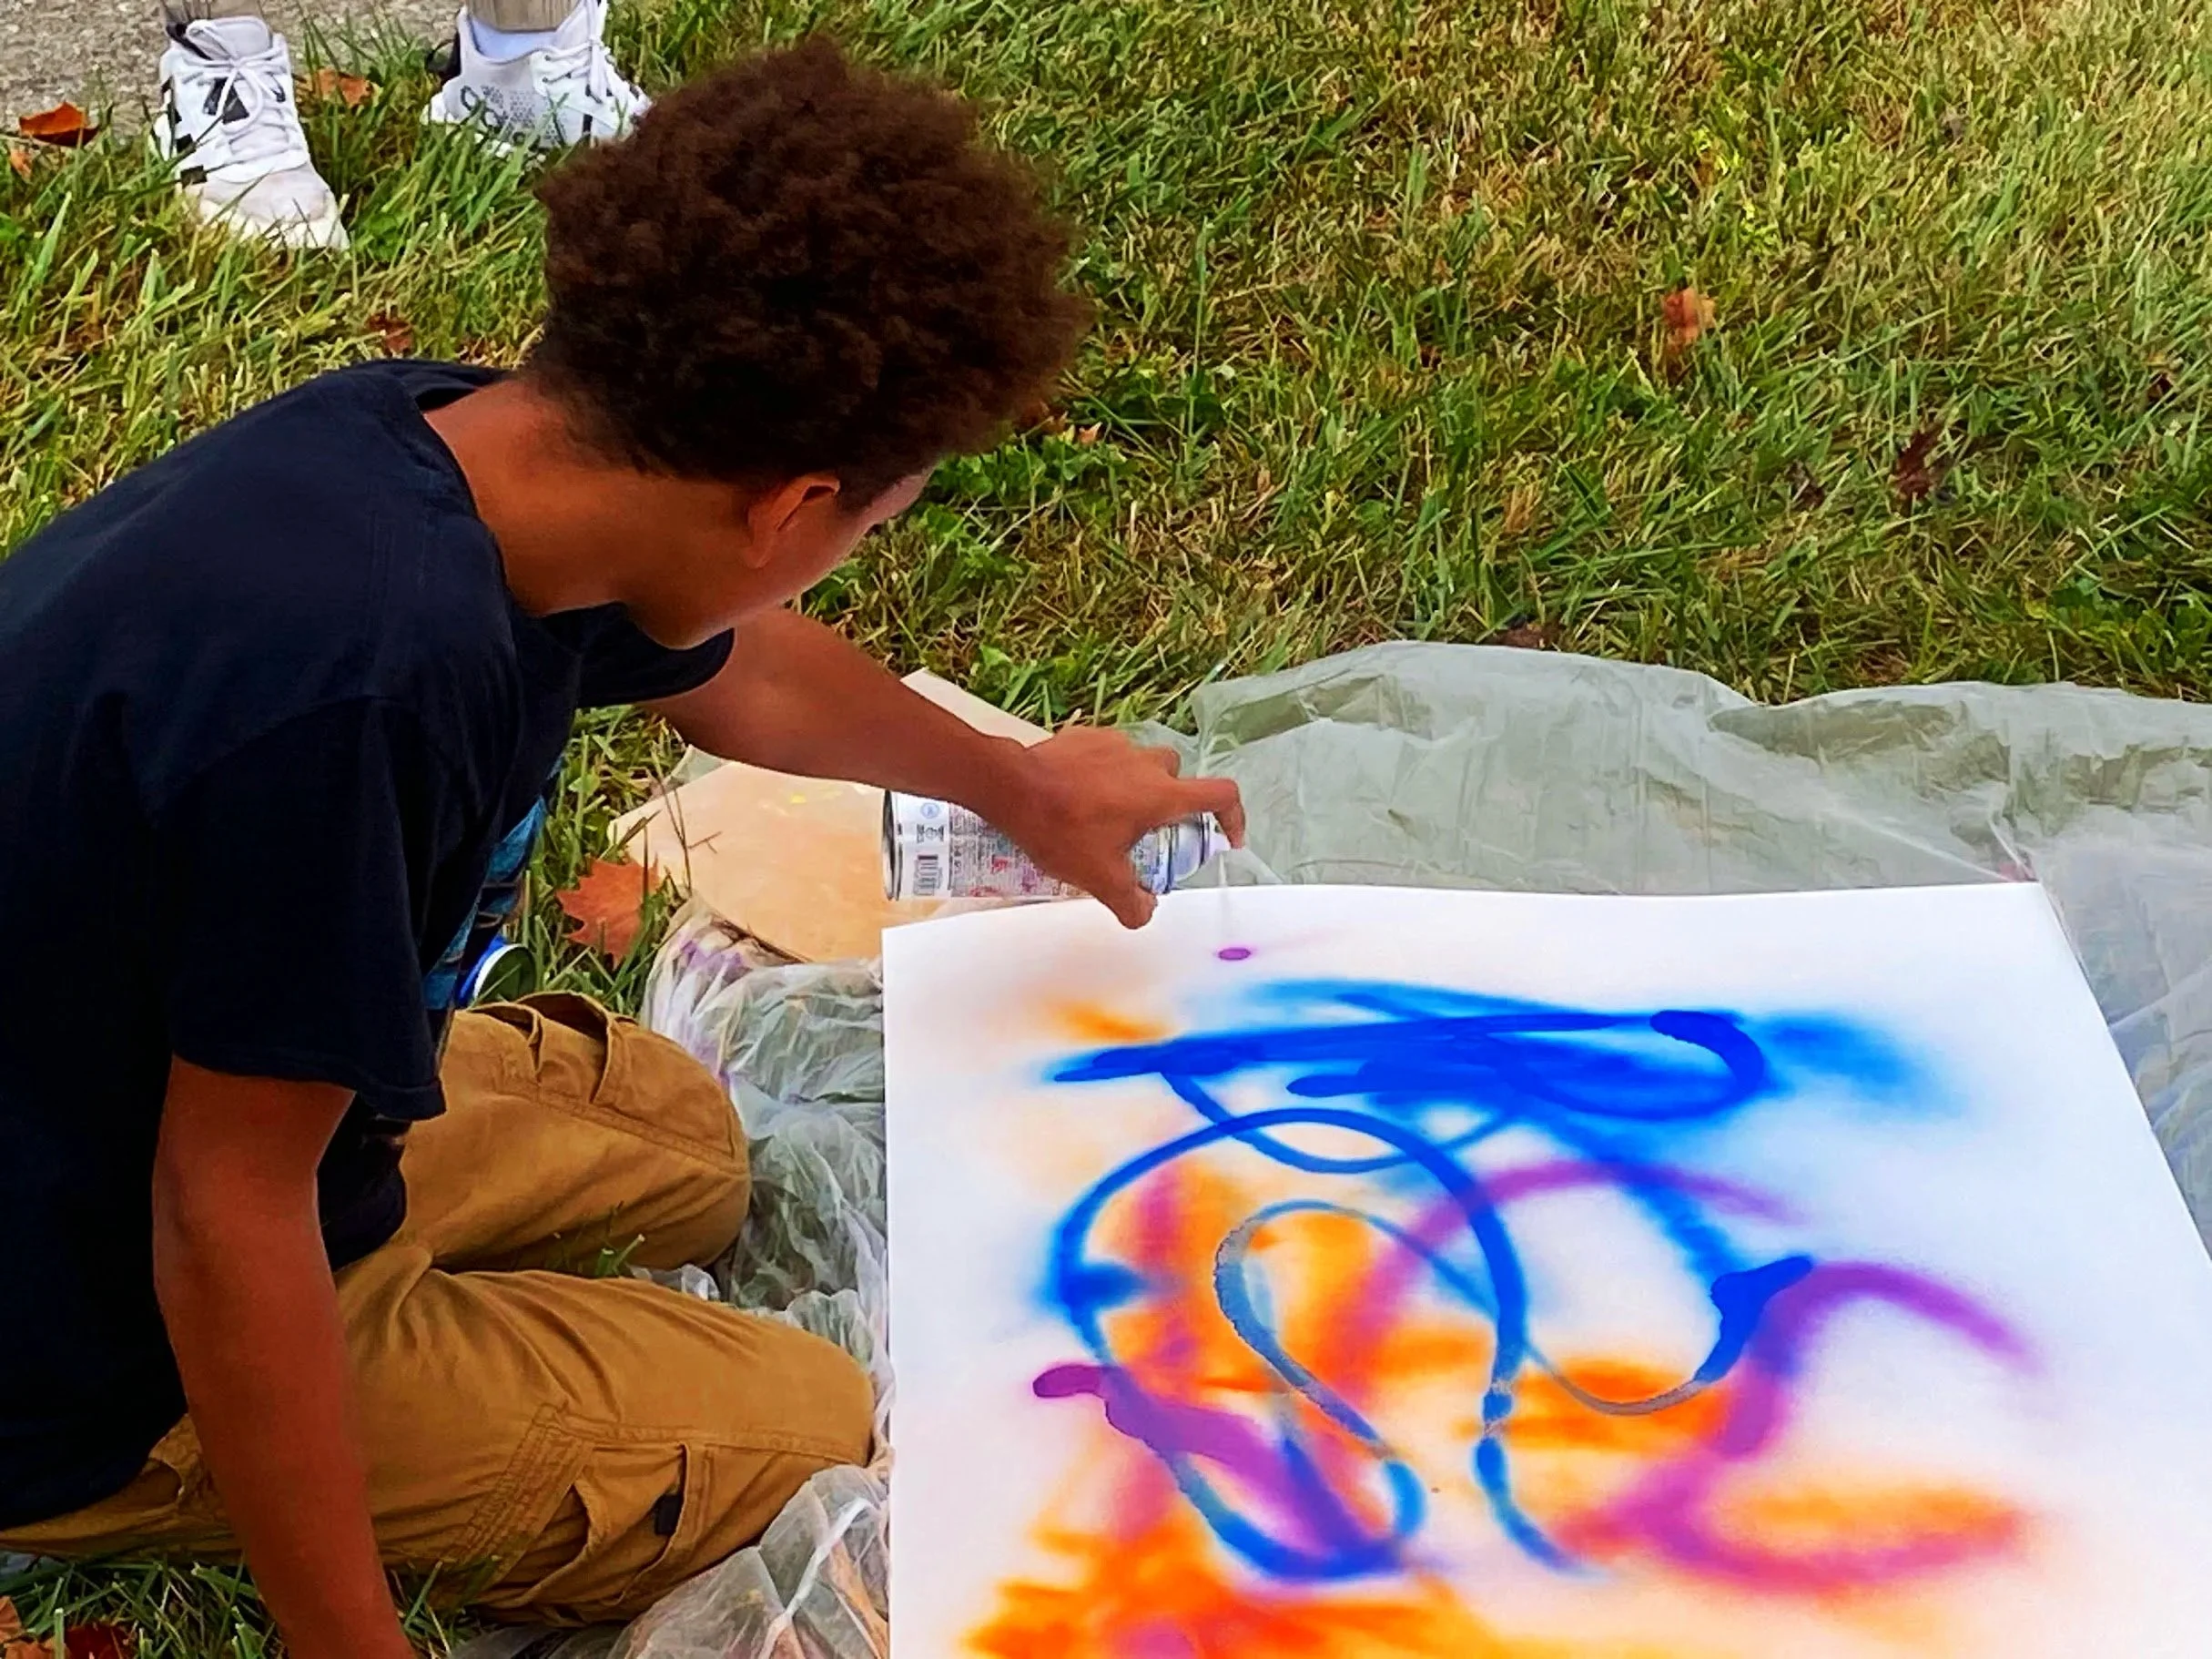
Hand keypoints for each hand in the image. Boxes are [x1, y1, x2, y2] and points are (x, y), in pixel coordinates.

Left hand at [990, 728, 1245, 927]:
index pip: (1222, 795)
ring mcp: (1117, 744)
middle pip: (1179, 780)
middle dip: (1172, 806)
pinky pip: (1111, 754)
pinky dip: (1107, 773)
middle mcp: (1147, 763)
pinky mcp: (1088, 735)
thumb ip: (1130, 902)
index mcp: (1161, 796)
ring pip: (1144, 764)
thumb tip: (1144, 912)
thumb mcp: (1099, 878)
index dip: (1233, 817)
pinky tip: (1082, 796)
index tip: (1225, 837)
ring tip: (1110, 816)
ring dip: (1138, 788)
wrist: (1011, 788)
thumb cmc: (1059, 830)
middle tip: (1150, 833)